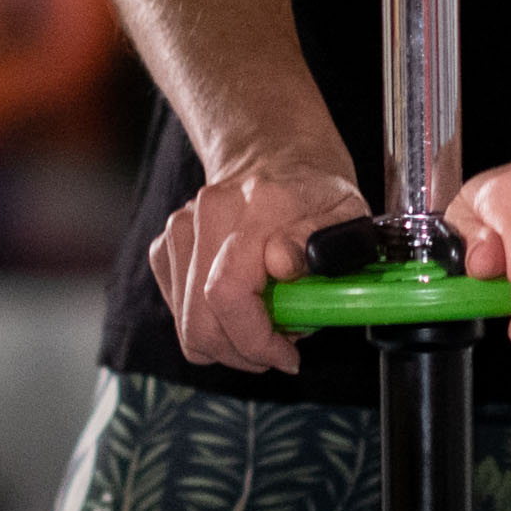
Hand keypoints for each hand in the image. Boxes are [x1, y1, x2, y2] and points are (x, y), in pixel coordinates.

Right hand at [152, 141, 362, 374]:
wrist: (275, 156)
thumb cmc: (315, 193)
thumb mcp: (347, 214)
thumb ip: (324, 242)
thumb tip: (282, 264)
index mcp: (257, 205)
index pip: (228, 291)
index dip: (256, 339)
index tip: (288, 354)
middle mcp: (209, 213)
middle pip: (200, 320)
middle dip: (243, 352)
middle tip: (278, 350)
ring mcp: (180, 228)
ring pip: (188, 326)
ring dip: (229, 343)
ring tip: (265, 322)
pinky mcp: (164, 247)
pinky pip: (180, 315)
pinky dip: (212, 326)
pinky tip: (242, 306)